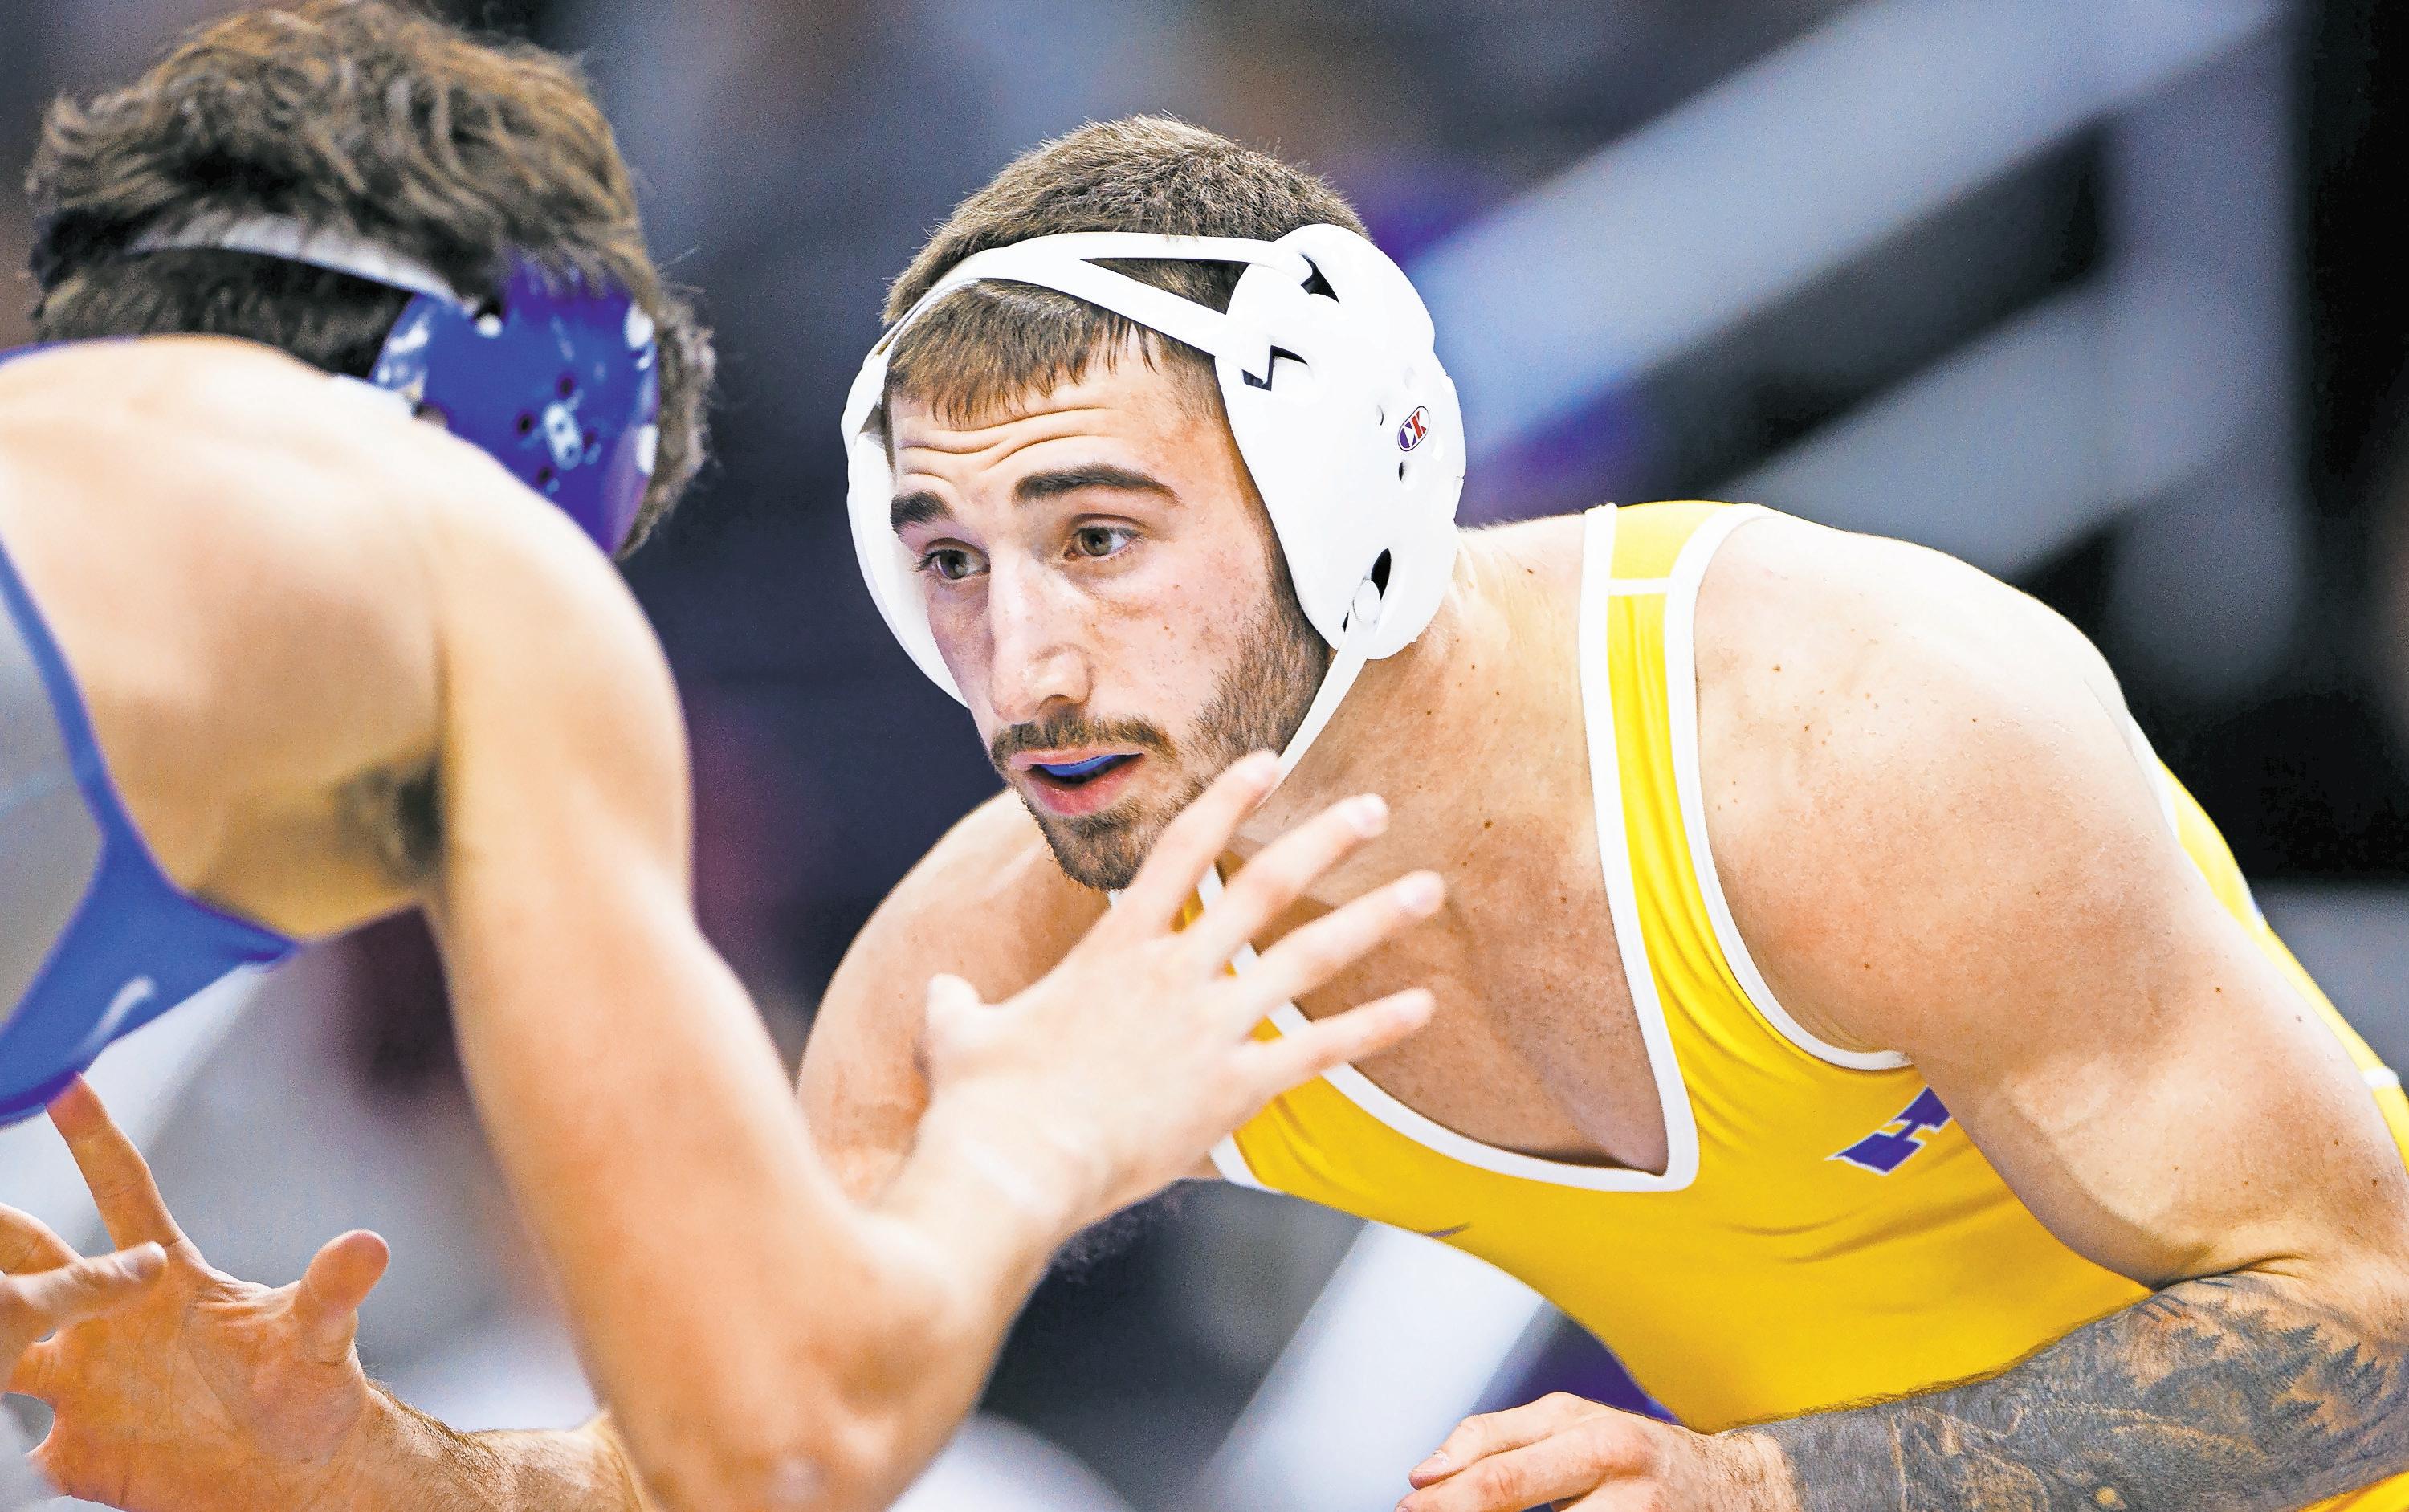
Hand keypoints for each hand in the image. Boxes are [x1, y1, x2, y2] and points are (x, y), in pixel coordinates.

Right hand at [2, 1078, 394, 1510]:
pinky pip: (4, 1443)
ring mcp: (83, 1382)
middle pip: (35, 1262)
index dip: (94, 1140)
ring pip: (2, 1343)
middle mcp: (110, 1320)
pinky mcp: (71, 1449)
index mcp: (166, 1278)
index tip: (64, 1082)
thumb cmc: (310, 1389)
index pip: (125, 1193)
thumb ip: (330, 1293)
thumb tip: (370, 1247)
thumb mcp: (319, 1339)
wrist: (294, 1472)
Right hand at [919, 750, 1444, 1225]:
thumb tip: (940, 991)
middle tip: (1375, 808)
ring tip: (1428, 888)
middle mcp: (1173, 974)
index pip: (1180, 850)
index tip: (1269, 762)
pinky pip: (1321, 1052)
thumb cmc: (981, 1103)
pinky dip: (1376, 1028)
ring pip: (1309, 956)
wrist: (1015, 1164)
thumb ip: (956, 1004)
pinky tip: (1424, 1008)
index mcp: (1113, 950)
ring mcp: (1210, 1028)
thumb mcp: (955, 1035)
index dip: (1227, 799)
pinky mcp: (1234, 1090)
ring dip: (1374, 917)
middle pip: (1264, 885)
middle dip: (1325, 839)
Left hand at [1400, 1393, 1795, 1511]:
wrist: (1740, 1487)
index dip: (1446, 1495)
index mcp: (1594, 1433)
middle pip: (1515, 1495)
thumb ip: (1499, 1437)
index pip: (1501, 1467)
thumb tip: (1427, 1472)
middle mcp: (1619, 1472)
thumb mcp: (1575, 1425)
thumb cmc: (1641, 1454)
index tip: (1409, 1505)